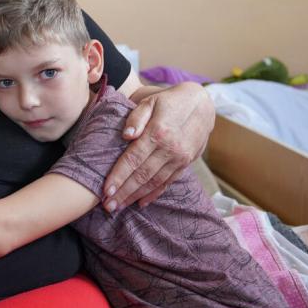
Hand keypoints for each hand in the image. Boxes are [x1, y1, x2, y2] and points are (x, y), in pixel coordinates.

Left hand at [102, 82, 214, 211]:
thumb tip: (127, 135)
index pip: (133, 159)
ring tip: (120, 206)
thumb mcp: (151, 101)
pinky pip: (168, 182)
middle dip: (124, 192)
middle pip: (142, 175)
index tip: (105, 190)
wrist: (202, 104)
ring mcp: (180, 158)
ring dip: (136, 196)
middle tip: (108, 206)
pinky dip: (154, 194)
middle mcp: (170, 149)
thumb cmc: (169, 101)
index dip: (119, 176)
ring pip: (155, 182)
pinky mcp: (186, 163)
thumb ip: (137, 117)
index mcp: (158, 133)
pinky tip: (141, 202)